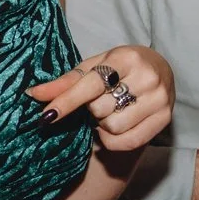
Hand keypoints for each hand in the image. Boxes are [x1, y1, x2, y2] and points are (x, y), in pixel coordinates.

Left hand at [28, 46, 174, 152]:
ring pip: (113, 127)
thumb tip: (33, 94)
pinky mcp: (165, 119)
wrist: (160, 69)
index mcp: (127, 57)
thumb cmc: (120, 67)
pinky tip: (116, 126)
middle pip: (100, 108)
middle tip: (100, 100)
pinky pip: (127, 142)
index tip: (47, 116)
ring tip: (111, 110)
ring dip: (103, 124)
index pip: (91, 84)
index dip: (67, 101)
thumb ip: (66, 82)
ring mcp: (160, 99)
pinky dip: (113, 140)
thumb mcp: (94, 66)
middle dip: (92, 109)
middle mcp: (148, 77)